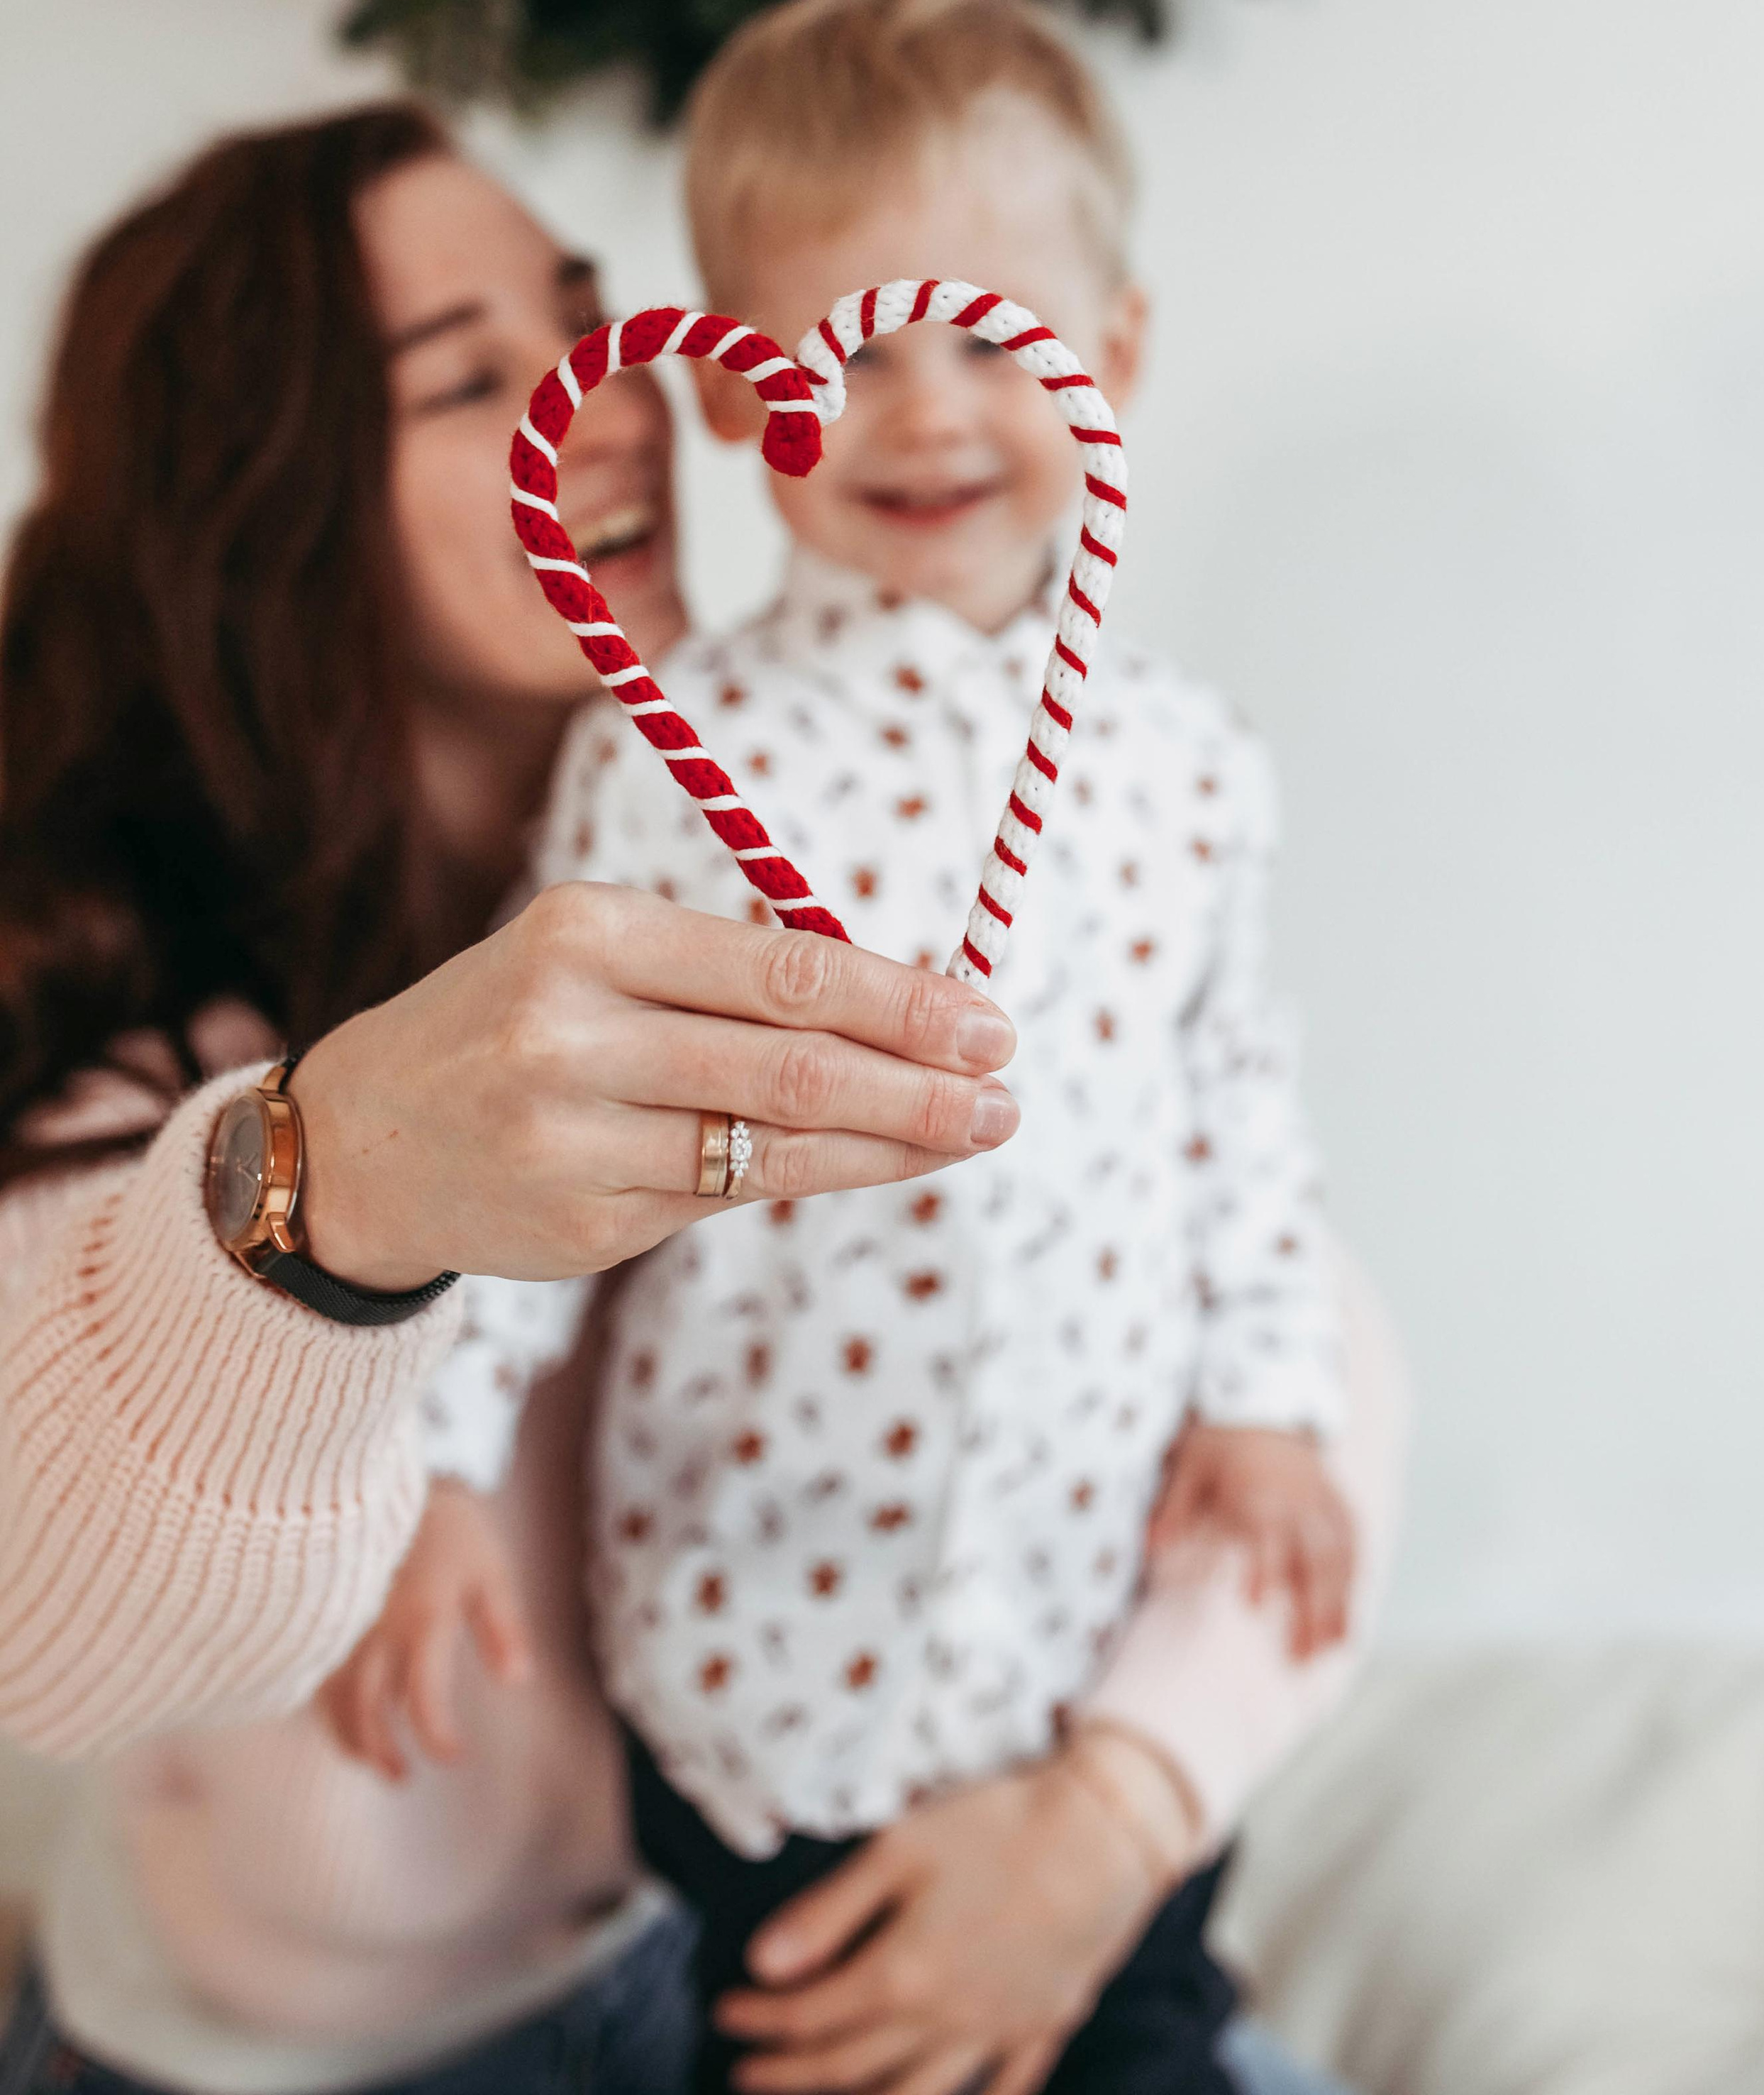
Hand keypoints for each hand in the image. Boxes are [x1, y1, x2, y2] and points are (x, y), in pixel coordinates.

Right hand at [290, 884, 1018, 1291]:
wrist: (363, 1138)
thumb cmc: (517, 1021)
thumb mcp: (599, 956)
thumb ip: (728, 977)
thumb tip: (903, 1004)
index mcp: (588, 934)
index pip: (781, 970)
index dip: (898, 1000)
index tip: (985, 1017)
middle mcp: (572, 1034)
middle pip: (789, 1066)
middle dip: (917, 1082)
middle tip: (1005, 1091)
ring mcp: (574, 1139)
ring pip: (771, 1145)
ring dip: (891, 1144)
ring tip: (973, 1132)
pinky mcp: (583, 1225)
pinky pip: (726, 1197)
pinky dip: (815, 1177)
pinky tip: (877, 1164)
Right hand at [317, 1478, 531, 1779]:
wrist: (386, 1474)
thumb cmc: (449, 1525)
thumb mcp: (489, 1569)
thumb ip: (504, 1627)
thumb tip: (519, 1681)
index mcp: (422, 1620)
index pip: (424, 1701)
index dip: (438, 1739)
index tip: (455, 1758)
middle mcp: (374, 1630)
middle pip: (367, 1711)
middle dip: (382, 1752)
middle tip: (402, 1775)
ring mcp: (341, 1623)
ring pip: (334, 1700)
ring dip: (351, 1738)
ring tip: (372, 1758)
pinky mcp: (320, 1615)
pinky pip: (314, 1675)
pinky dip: (328, 1706)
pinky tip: (343, 1716)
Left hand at [715, 1734, 1193, 2094]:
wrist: (1106, 1833)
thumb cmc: (998, 1826)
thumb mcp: (899, 1849)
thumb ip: (829, 1913)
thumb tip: (761, 1964)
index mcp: (902, 1975)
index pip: (810, 2013)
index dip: (759, 2019)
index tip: (723, 2012)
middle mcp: (945, 2020)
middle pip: (850, 2066)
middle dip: (790, 2073)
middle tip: (746, 2073)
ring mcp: (998, 2031)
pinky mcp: (1043, 2025)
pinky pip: (1002, 2091)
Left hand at [1148, 1420, 1354, 1658]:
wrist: (1268, 1402)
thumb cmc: (1223, 1441)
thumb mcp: (1191, 1463)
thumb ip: (1174, 1506)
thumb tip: (1150, 1548)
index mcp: (1261, 1490)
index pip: (1265, 1532)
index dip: (1263, 1567)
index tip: (1254, 1605)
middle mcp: (1299, 1500)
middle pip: (1313, 1557)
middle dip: (1312, 1608)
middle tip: (1302, 1658)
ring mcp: (1325, 1503)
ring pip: (1339, 1559)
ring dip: (1338, 1605)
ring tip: (1331, 1650)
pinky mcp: (1341, 1506)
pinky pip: (1354, 1547)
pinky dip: (1354, 1583)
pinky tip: (1348, 1621)